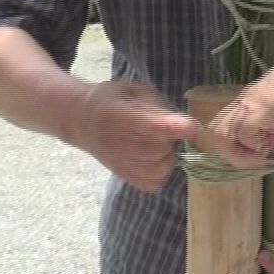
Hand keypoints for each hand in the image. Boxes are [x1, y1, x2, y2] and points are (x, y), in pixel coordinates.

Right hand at [65, 79, 199, 192]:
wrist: (81, 120)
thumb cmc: (111, 100)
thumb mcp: (131, 90)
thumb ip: (155, 104)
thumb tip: (181, 123)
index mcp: (118, 115)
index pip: (149, 125)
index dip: (172, 127)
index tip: (192, 127)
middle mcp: (116, 143)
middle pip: (158, 149)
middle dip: (167, 139)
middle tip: (160, 129)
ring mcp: (119, 163)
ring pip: (159, 168)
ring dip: (166, 155)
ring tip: (156, 143)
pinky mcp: (123, 176)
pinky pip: (153, 183)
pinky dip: (160, 172)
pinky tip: (154, 159)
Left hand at [210, 27, 273, 167]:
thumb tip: (270, 145)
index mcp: (254, 106)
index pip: (227, 130)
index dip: (236, 150)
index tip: (260, 160)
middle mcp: (246, 103)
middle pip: (216, 132)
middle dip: (232, 156)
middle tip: (257, 162)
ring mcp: (251, 104)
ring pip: (220, 134)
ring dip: (237, 155)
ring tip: (260, 160)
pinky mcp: (260, 107)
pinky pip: (241, 133)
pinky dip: (251, 148)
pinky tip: (268, 152)